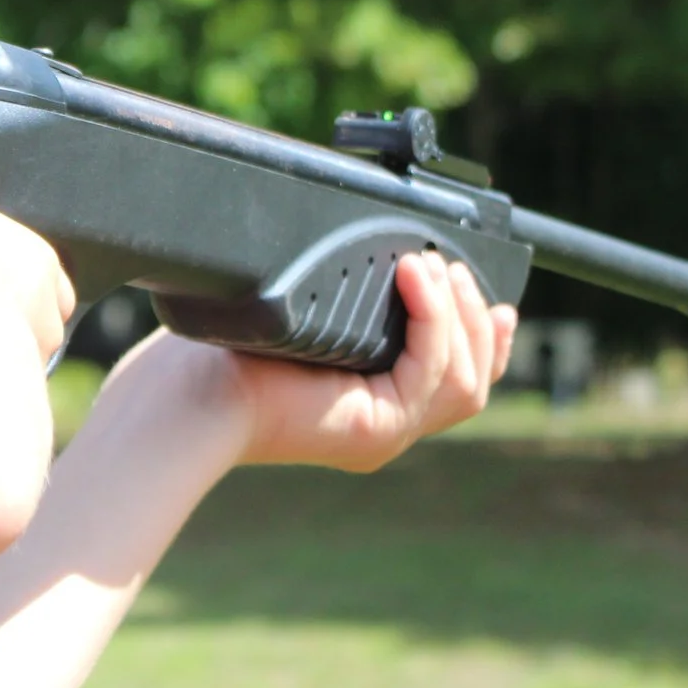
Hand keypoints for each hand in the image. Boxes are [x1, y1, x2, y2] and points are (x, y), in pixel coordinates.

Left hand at [103, 250, 515, 473]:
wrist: (191, 391)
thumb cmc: (226, 350)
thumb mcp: (308, 314)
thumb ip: (353, 297)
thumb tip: (394, 255)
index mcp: (371, 402)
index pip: (458, 380)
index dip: (486, 340)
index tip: (496, 300)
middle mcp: (385, 424)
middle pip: (474, 381)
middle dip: (476, 318)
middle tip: (450, 267)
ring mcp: (385, 432)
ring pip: (465, 380)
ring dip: (458, 313)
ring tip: (430, 266)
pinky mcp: (376, 429)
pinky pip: (432, 370)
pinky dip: (433, 317)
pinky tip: (414, 277)